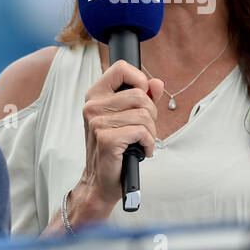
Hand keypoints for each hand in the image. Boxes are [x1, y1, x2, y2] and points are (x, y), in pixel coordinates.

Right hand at [68, 60, 165, 226]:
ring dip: (151, 132)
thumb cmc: (115, 149)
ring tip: (142, 142)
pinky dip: (149, 144)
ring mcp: (97, 122)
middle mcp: (92, 106)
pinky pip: (142, 132)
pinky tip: (142, 151)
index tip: (143, 98)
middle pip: (140, 94)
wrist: (101, 181)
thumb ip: (144, 98)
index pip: (121, 68)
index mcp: (95, 95)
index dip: (139, 80)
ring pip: (144, 114)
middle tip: (144, 130)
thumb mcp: (128, 119)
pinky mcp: (106, 139)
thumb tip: (157, 83)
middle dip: (151, 114)